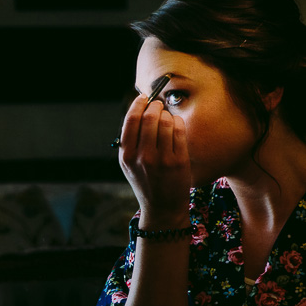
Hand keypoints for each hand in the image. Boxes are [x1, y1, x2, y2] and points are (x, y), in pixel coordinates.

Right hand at [119, 94, 190, 226]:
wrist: (162, 207)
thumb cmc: (145, 181)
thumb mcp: (128, 164)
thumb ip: (130, 140)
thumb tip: (138, 110)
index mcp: (126, 155)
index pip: (131, 120)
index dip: (138, 104)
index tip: (143, 98)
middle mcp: (142, 156)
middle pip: (149, 117)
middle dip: (155, 105)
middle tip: (158, 105)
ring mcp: (161, 159)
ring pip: (166, 121)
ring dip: (167, 114)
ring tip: (166, 118)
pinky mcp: (178, 160)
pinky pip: (179, 130)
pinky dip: (177, 122)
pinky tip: (175, 125)